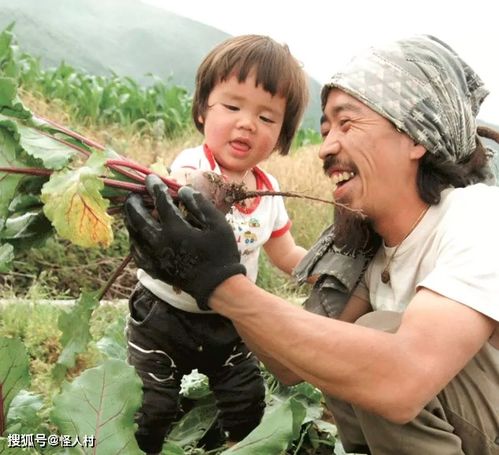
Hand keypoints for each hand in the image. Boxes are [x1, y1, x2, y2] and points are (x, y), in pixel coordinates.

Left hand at [124, 175, 245, 309]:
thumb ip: (199, 204)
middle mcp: (160, 242)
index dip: (155, 187)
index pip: (159, 201)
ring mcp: (154, 257)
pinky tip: (137, 236)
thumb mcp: (218, 224)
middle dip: (134, 202)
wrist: (217, 286)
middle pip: (138, 217)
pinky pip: (137, 253)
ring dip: (131, 220)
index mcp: (175, 229)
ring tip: (133, 211)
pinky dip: (134, 241)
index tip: (151, 178)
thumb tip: (183, 190)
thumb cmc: (221, 252)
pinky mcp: (154, 270)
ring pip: (133, 234)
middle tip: (134, 193)